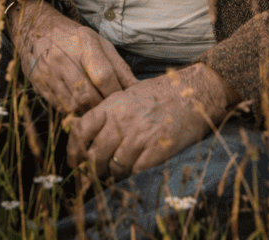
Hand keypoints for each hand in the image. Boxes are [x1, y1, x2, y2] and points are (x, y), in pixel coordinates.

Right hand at [6, 0, 136, 113]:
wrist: (37, 29)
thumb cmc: (75, 38)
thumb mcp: (99, 43)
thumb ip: (118, 67)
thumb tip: (138, 90)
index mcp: (84, 44)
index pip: (104, 76)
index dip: (116, 94)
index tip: (123, 102)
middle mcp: (64, 58)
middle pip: (88, 96)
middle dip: (103, 108)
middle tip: (112, 112)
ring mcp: (49, 73)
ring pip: (74, 106)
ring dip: (89, 113)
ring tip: (97, 112)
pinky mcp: (40, 85)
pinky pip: (60, 108)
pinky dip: (74, 112)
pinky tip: (80, 109)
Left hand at [67, 63, 237, 177]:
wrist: (195, 91)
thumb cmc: (162, 93)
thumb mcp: (129, 95)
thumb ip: (110, 113)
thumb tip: (91, 134)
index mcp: (112, 105)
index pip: (81, 129)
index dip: (74, 150)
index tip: (74, 162)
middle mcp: (122, 120)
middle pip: (95, 154)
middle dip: (93, 169)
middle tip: (96, 176)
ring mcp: (139, 136)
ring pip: (114, 167)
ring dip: (114, 175)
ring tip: (117, 175)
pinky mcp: (157, 149)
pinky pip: (136, 172)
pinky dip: (133, 176)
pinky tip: (136, 173)